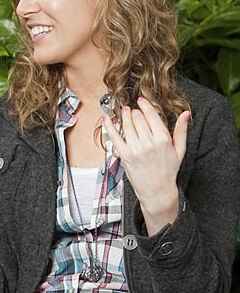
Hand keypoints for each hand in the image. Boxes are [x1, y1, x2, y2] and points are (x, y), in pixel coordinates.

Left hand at [103, 96, 189, 234]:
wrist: (157, 191)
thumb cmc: (168, 171)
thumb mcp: (180, 150)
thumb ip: (181, 130)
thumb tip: (186, 114)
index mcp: (163, 138)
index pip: (151, 115)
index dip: (145, 105)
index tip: (141, 100)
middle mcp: (148, 142)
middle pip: (138, 118)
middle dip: (135, 112)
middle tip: (132, 109)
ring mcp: (135, 149)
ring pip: (127, 125)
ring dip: (124, 116)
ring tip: (124, 111)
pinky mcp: (125, 156)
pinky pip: (115, 137)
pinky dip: (109, 126)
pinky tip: (106, 118)